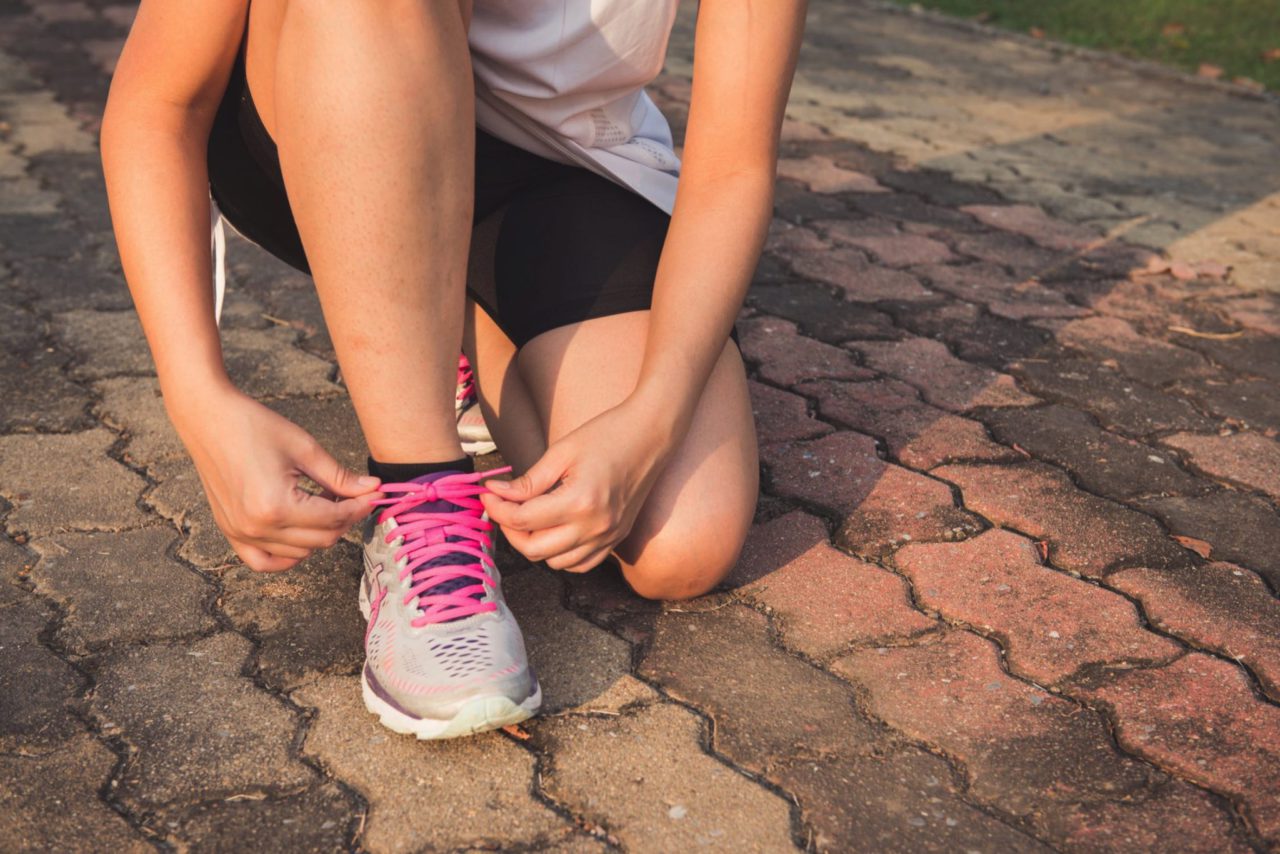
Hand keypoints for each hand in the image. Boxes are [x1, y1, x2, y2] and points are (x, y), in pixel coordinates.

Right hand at [170, 383, 380, 571]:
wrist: (208, 418)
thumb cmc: (254, 426)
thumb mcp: (305, 449)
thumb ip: (340, 477)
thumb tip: (373, 490)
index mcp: (276, 506)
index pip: (334, 519)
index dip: (360, 507)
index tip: (375, 494)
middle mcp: (257, 527)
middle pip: (321, 540)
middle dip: (345, 519)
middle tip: (353, 495)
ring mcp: (240, 533)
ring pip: (300, 552)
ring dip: (319, 533)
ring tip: (322, 501)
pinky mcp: (230, 532)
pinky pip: (264, 561)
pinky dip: (287, 555)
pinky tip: (301, 534)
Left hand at [481, 400, 673, 572]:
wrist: (651, 435)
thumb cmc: (606, 435)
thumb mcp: (561, 452)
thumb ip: (528, 481)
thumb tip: (496, 494)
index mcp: (579, 502)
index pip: (523, 520)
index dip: (497, 508)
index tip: (488, 493)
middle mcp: (595, 527)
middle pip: (534, 549)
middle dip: (510, 530)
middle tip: (503, 506)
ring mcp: (608, 537)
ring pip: (555, 563)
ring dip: (534, 544)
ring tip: (528, 517)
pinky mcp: (616, 539)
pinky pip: (580, 564)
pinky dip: (560, 555)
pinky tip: (553, 531)